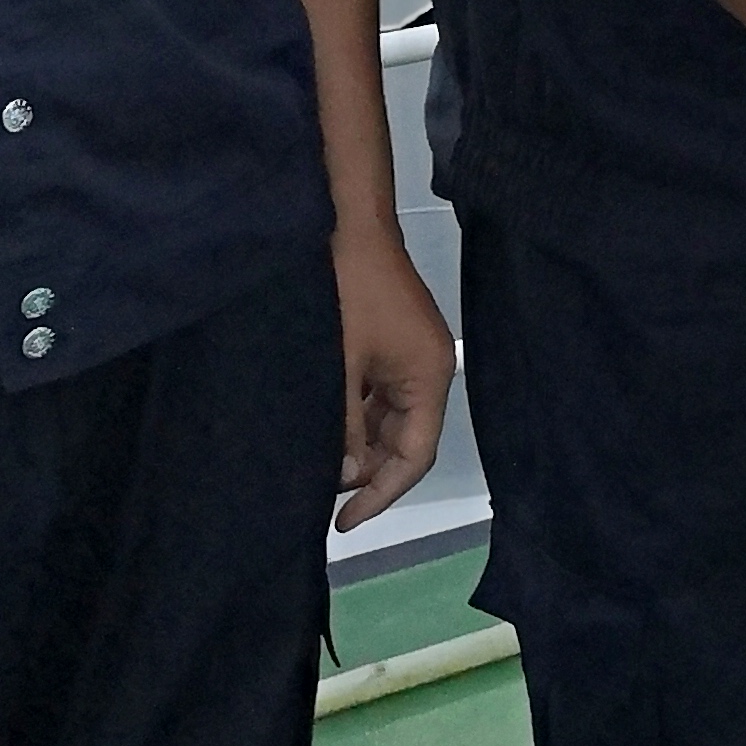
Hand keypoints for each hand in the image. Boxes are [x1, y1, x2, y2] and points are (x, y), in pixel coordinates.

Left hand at [331, 223, 458, 533]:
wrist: (347, 223)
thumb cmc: (346, 291)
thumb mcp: (339, 365)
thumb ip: (343, 424)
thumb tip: (344, 474)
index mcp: (428, 377)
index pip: (414, 456)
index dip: (381, 494)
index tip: (343, 522)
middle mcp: (428, 371)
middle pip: (405, 441)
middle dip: (367, 473)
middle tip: (320, 499)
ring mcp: (410, 357)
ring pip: (389, 421)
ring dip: (358, 447)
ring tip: (317, 470)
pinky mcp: (392, 344)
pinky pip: (378, 397)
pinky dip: (354, 419)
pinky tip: (324, 432)